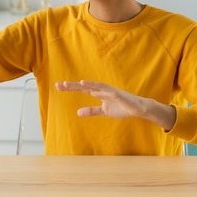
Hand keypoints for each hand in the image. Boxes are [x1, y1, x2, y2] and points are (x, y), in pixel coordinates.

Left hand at [55, 80, 175, 129]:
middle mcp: (102, 89)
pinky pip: (105, 90)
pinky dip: (96, 87)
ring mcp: (109, 90)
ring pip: (93, 86)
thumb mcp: (104, 111)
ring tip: (72, 84)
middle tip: (59, 85)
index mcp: (98, 93)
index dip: (70, 88)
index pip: (82, 89)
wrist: (138, 109)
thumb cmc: (122, 107)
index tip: (58, 87)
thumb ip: (91, 111)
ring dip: (82, 85)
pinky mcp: (116, 94)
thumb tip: (77, 112)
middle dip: (72, 85)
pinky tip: (88, 86)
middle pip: (84, 86)